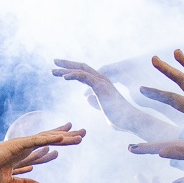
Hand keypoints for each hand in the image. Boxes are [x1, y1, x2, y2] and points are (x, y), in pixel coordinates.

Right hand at [0, 123, 83, 182]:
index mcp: (20, 155)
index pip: (43, 147)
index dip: (57, 143)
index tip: (71, 140)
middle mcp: (22, 147)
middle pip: (48, 140)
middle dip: (66, 136)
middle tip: (83, 132)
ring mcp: (19, 145)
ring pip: (45, 138)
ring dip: (62, 136)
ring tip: (78, 134)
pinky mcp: (14, 146)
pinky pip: (35, 141)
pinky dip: (48, 139)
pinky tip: (61, 138)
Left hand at [51, 58, 183, 142]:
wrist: (130, 120)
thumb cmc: (120, 118)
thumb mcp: (104, 109)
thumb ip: (96, 102)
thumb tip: (87, 98)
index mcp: (101, 84)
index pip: (84, 73)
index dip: (72, 70)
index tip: (59, 71)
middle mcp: (102, 80)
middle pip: (81, 67)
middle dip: (67, 64)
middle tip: (54, 62)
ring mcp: (102, 82)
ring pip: (81, 70)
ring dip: (66, 69)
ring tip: (53, 71)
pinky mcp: (101, 86)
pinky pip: (84, 77)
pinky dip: (73, 75)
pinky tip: (63, 77)